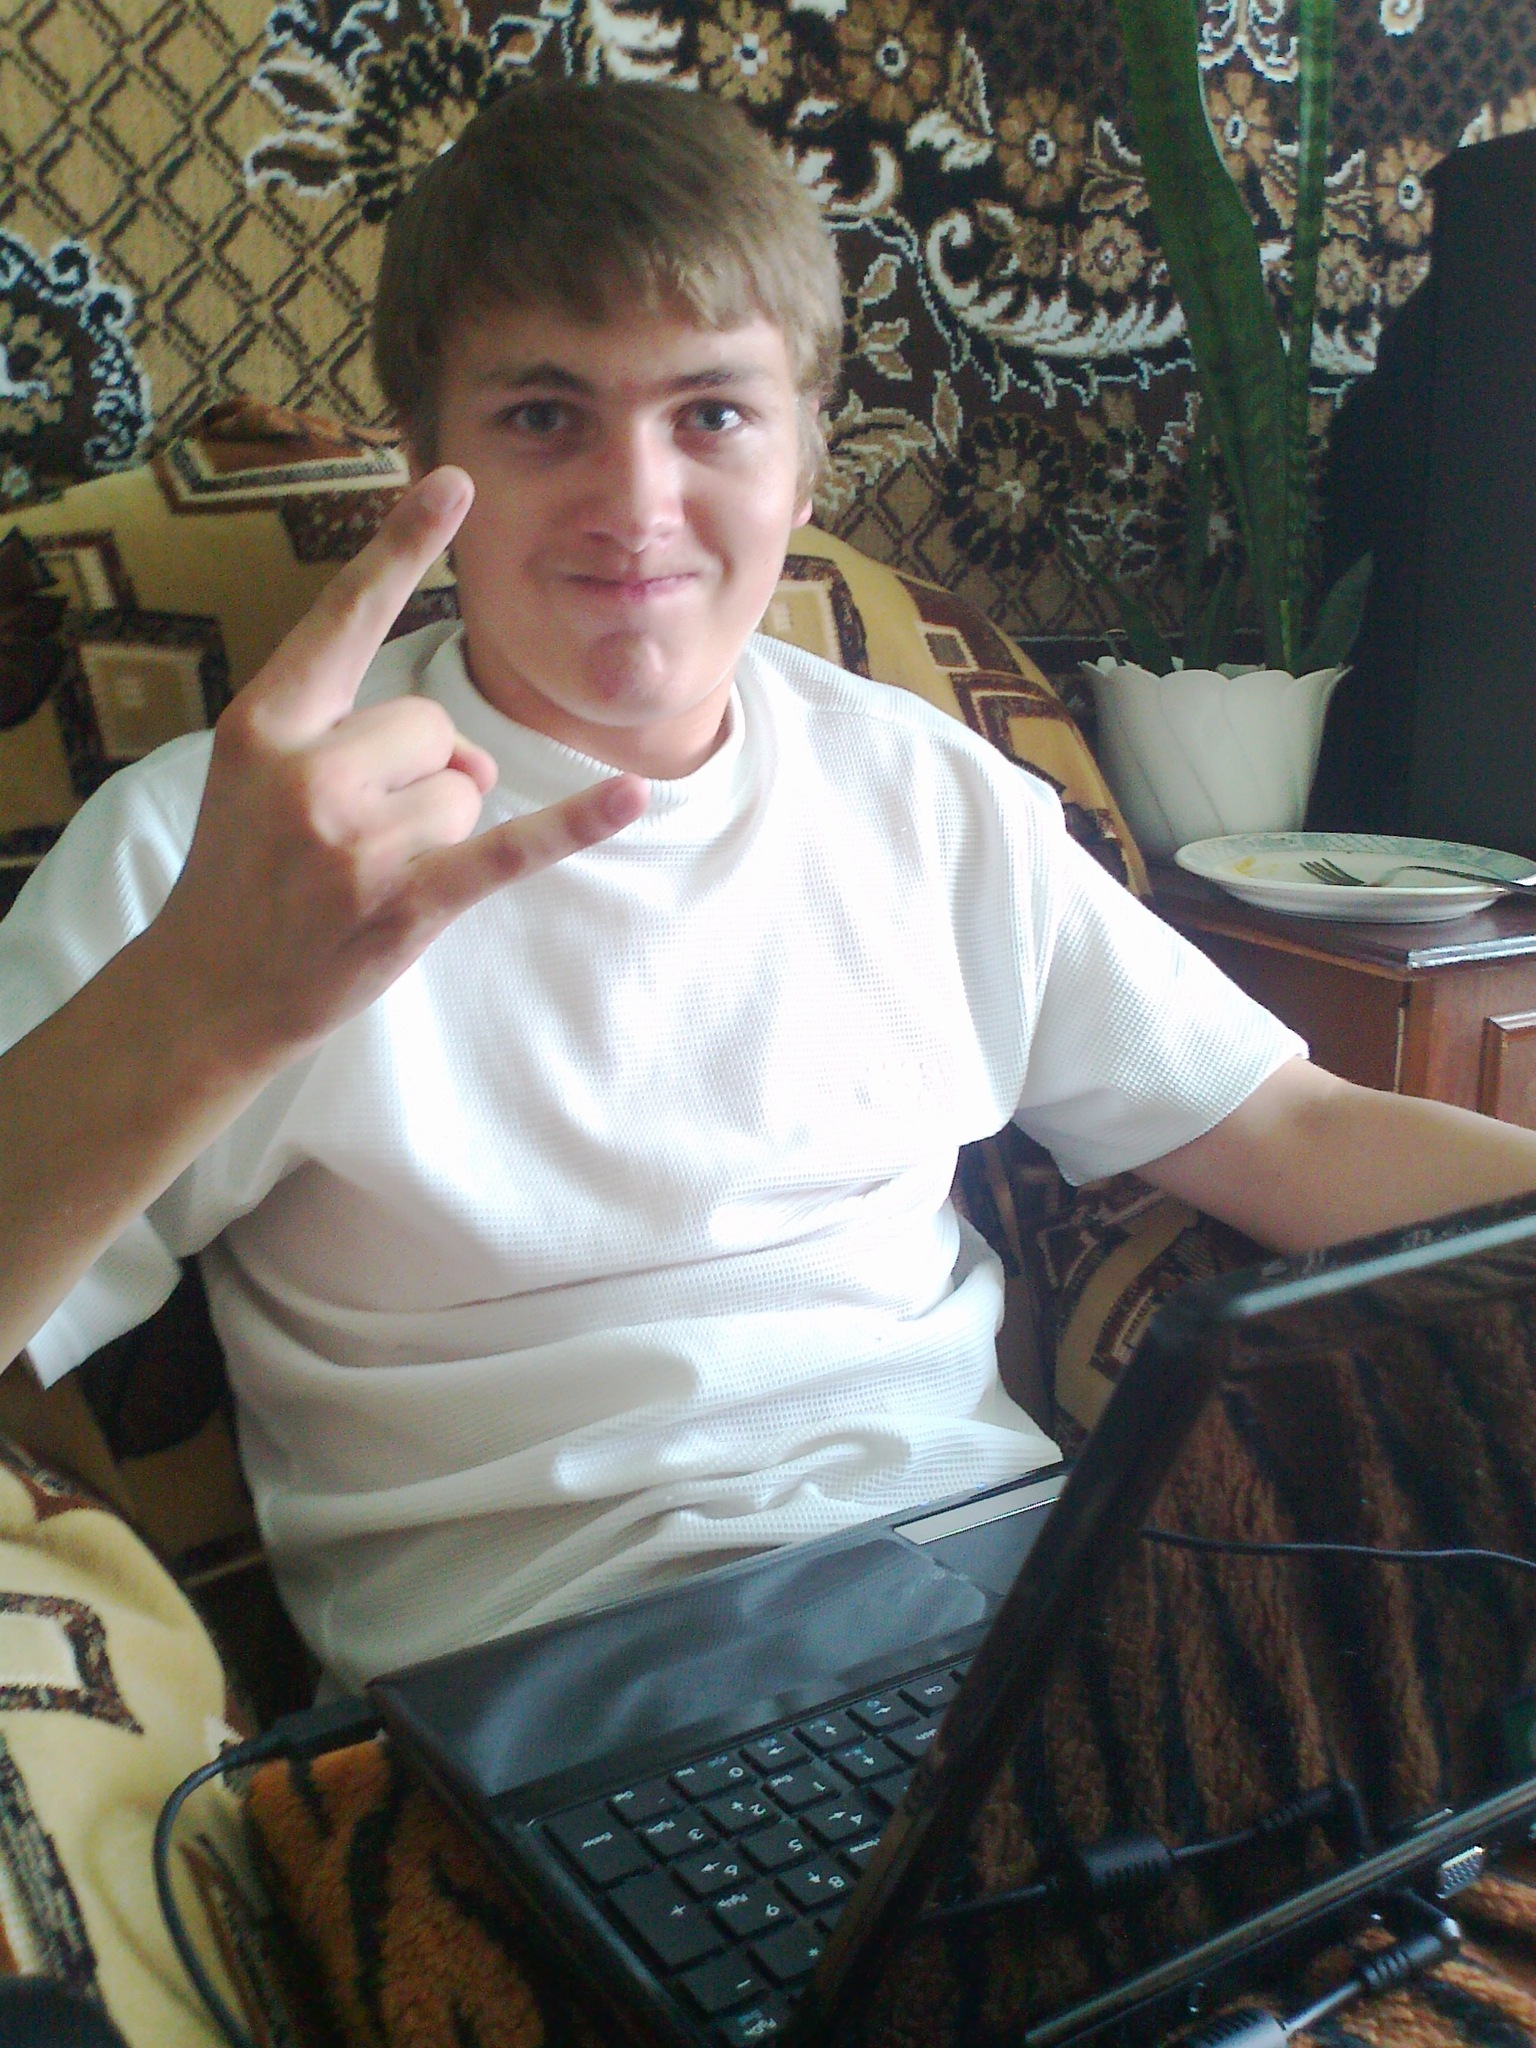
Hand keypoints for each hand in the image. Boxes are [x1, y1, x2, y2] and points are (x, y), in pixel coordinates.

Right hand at [147, 466, 647, 1068]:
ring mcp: (357, 843)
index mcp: (266, 722)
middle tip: (360, 832)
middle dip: (424, 771)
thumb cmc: (244, 867)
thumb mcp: (257, 771)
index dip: (402, 546)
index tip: (455, 482)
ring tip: (376, 872)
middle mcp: (308, 772)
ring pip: (467, 784)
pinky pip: (509, 847)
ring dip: (444, 826)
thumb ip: (342, 727)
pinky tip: (632, 796)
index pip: (347, 617)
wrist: (210, 985)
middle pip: (435, 722)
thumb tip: (458, 751)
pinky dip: (574, 826)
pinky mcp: (408, 901)